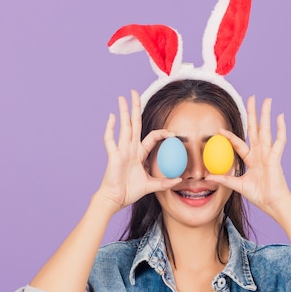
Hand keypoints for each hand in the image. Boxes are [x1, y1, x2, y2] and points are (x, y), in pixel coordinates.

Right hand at [95, 90, 181, 212]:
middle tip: (134, 92)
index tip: (172, 133)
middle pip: (134, 124)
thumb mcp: (151, 186)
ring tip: (122, 98)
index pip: (151, 137)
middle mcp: (129, 148)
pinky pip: (110, 140)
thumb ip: (164, 183)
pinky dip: (110, 128)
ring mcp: (121, 151)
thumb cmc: (129, 192)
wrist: (115, 199)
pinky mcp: (113, 156)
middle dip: (135, 107)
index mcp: (138, 154)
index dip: (162, 133)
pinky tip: (112, 117)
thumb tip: (179, 180)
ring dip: (123, 112)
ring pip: (123, 127)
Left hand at [207, 96, 290, 218]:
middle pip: (255, 129)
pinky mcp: (275, 157)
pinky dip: (280, 129)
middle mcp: (260, 153)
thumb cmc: (259, 195)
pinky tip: (280, 117)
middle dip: (253, 114)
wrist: (272, 203)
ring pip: (266, 130)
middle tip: (251, 98)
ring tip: (267, 100)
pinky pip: (279, 141)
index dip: (229, 136)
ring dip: (266, 115)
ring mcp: (268, 154)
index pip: (239, 143)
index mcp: (251, 159)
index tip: (220, 128)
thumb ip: (224, 179)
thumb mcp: (237, 185)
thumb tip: (207, 176)